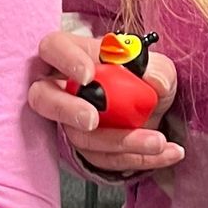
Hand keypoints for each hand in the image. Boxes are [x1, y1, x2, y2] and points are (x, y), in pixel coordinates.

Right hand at [27, 28, 183, 178]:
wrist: (153, 113)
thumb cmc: (144, 81)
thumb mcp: (159, 69)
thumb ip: (159, 69)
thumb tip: (154, 79)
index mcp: (73, 54)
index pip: (53, 48)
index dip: (65, 60)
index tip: (88, 75)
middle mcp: (61, 87)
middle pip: (42, 98)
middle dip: (67, 110)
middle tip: (91, 120)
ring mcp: (68, 121)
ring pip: (77, 136)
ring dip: (118, 142)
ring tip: (157, 142)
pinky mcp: (83, 148)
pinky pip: (100, 159)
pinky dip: (136, 159)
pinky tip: (165, 154)